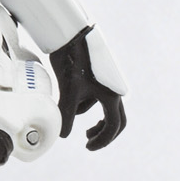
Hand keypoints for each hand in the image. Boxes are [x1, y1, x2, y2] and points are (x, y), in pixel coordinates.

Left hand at [49, 27, 125, 149]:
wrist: (72, 33)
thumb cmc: (72, 60)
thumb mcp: (68, 91)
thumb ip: (66, 115)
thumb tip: (64, 135)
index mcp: (112, 95)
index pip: (113, 127)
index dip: (102, 141)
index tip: (88, 147)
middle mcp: (115, 89)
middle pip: (116, 120)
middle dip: (102, 131)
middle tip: (87, 139)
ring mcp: (109, 82)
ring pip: (102, 106)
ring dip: (86, 113)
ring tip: (67, 108)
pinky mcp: (101, 76)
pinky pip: (96, 95)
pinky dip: (84, 101)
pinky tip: (70, 95)